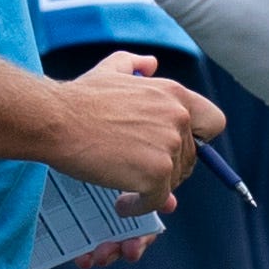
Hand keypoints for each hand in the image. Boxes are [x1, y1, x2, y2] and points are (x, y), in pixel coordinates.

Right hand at [40, 50, 220, 213]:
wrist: (56, 119)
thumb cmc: (80, 99)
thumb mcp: (112, 69)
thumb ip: (135, 64)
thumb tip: (150, 62)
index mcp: (174, 94)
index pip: (213, 123)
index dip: (199, 140)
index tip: (180, 148)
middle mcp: (179, 117)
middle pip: (191, 158)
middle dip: (168, 167)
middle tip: (140, 172)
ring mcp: (169, 146)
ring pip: (174, 180)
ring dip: (153, 187)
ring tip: (126, 186)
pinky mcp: (157, 173)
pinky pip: (157, 200)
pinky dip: (140, 206)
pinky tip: (121, 203)